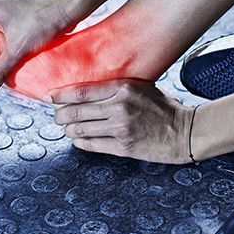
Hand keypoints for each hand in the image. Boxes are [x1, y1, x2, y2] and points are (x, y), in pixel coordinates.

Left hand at [49, 78, 194, 164]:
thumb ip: (117, 86)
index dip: (60, 95)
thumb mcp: (142, 87)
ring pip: (79, 130)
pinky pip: (91, 145)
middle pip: (75, 112)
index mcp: (123, 88)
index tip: (50, 96)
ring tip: (68, 128)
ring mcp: (120, 129)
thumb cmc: (163, 107)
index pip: (81, 91)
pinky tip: (79, 139)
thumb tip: (87, 87)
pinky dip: (80, 142)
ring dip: (69, 130)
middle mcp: (119, 107)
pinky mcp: (123, 147)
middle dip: (60, 115)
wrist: (184, 131)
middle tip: (57, 116)